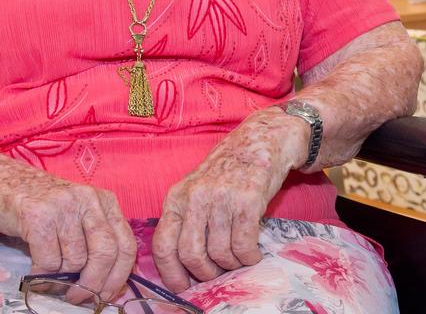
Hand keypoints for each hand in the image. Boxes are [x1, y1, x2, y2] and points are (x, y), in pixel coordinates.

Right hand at [0, 163, 135, 300]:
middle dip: (92, 283)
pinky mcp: (38, 217)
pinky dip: (40, 274)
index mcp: (105, 201)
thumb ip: (93, 241)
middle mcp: (88, 200)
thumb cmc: (40, 205)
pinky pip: (48, 262)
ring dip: (60, 278)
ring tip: (48, 273)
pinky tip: (33, 268)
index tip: (106, 294)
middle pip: (105, 254)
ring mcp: (64, 206)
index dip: (118, 275)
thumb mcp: (76, 215)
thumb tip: (105, 285)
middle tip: (77, 297)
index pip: (125, 244)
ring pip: (74, 261)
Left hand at [152, 108, 309, 291]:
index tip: (184, 286)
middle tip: (218, 273)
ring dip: (232, 265)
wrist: (262, 139)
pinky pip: (244, 245)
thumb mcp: (197, 189)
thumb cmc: (230, 169)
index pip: (163, 245)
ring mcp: (222, 198)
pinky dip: (249, 257)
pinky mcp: (248, 200)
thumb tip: (183, 266)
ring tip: (239, 258)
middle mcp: (196, 197)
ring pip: (219, 253)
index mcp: (177, 197)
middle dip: (205, 273)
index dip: (171, 273)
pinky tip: (253, 253)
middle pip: (190, 254)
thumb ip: (187, 220)